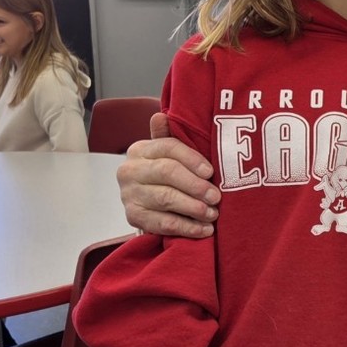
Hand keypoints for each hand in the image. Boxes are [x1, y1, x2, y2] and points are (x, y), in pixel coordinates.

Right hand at [117, 112, 220, 237]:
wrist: (148, 203)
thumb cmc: (166, 175)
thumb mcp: (169, 154)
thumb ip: (169, 136)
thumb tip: (160, 116)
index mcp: (141, 149)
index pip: (168, 147)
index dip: (192, 159)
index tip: (211, 171)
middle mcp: (130, 170)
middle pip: (167, 172)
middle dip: (196, 185)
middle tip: (217, 197)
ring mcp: (129, 194)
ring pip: (166, 199)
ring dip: (194, 208)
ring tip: (213, 214)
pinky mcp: (133, 217)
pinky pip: (162, 223)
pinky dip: (186, 227)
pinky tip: (204, 229)